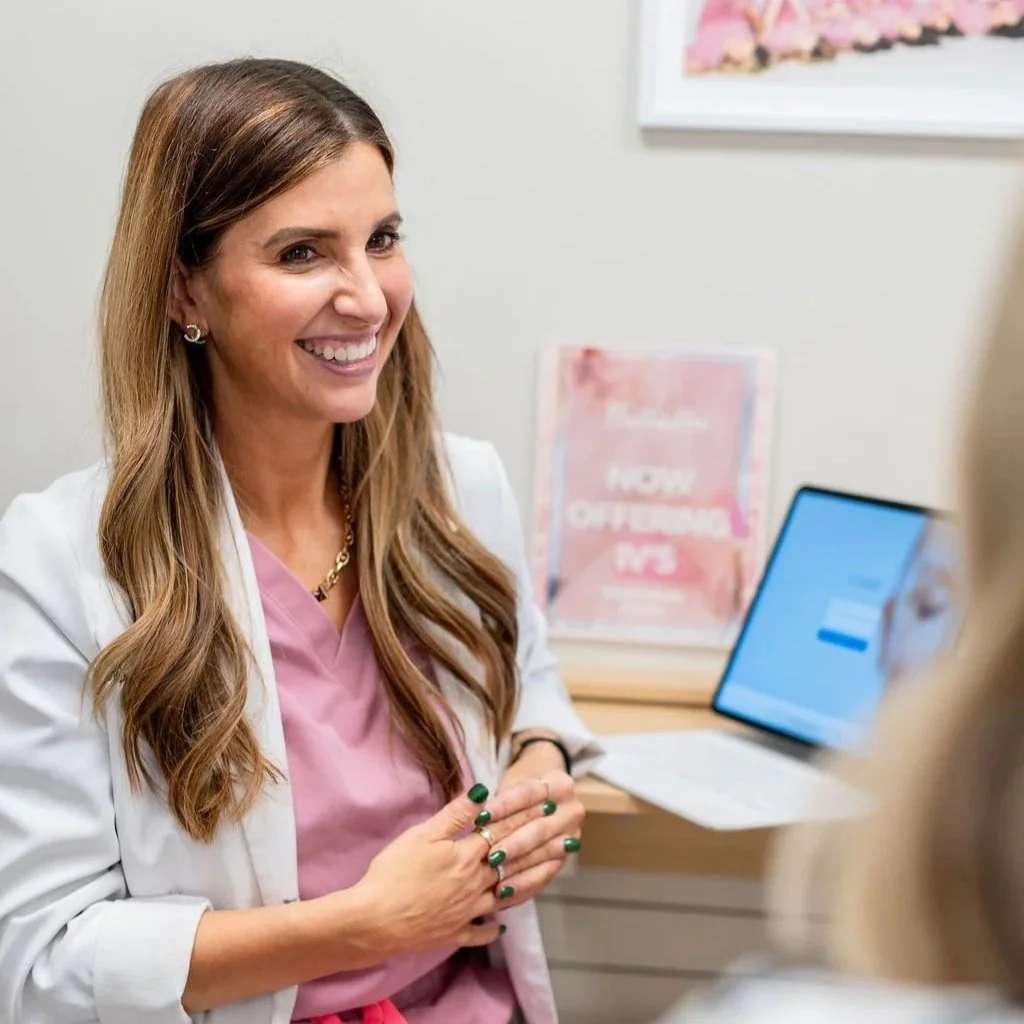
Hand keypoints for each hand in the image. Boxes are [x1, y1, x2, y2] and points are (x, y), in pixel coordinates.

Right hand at [351, 781, 541, 960]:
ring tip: (553, 870)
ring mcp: (466, 911)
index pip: (503, 830)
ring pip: (506, 895)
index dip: (527, 816)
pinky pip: (478, 931)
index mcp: (467, 856)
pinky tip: (500, 925)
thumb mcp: (422, 835)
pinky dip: (491, 928)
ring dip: (532, 881)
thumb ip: (456, 815)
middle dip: (543, 847)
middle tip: (569, 838)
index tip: (551, 805)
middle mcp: (474, 884)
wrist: (374, 922)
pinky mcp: (452, 933)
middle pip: (513, 862)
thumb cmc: (394, 873)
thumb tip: (484, 793)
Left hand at [476, 745, 584, 908]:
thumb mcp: (509, 785)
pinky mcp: (564, 859)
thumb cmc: (518, 791)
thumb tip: (474, 799)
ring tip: (494, 876)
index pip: (530, 794)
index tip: (482, 817)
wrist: (541, 799)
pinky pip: (544, 875)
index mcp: (561, 784)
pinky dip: (523, 884)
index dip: (505, 806)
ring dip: (518, 866)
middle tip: (490, 855)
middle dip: (514, 842)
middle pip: (540, 828)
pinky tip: (504, 891)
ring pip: (543, 853)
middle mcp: (572, 810)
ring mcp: (572, 836)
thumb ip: (497, 798)